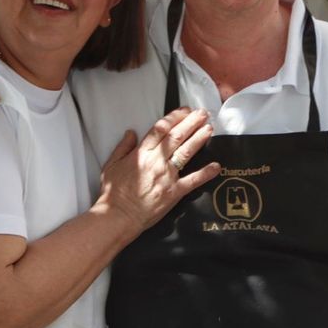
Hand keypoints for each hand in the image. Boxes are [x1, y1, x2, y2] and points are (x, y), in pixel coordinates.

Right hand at [98, 108, 220, 232]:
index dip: (174, 117)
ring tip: (209, 128)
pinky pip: (193, 181)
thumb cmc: (113, 193)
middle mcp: (156, 161)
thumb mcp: (111, 165)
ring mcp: (167, 176)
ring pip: (186, 152)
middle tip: (203, 113)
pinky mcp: (174, 192)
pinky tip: (216, 166)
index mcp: (141, 153)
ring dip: (199, 139)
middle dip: (191, 122)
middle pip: (177, 136)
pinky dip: (205, 173)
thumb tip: (131, 132)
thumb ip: (122, 147)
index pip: (160, 129)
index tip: (184, 110)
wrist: (118, 217)